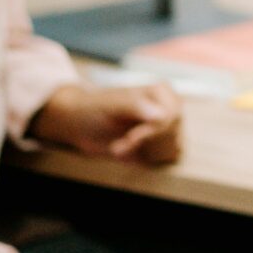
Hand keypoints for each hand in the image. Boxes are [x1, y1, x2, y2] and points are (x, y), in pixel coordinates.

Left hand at [32, 83, 182, 164]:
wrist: (80, 124)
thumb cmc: (93, 108)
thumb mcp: (110, 104)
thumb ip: (135, 106)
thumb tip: (161, 115)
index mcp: (161, 92)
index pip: (171, 118)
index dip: (152, 132)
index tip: (131, 138)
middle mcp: (169, 108)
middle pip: (171, 135)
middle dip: (144, 144)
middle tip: (120, 143)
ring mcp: (167, 127)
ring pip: (170, 149)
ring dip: (142, 153)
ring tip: (119, 147)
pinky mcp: (160, 145)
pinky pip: (165, 158)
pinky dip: (145, 159)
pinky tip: (127, 153)